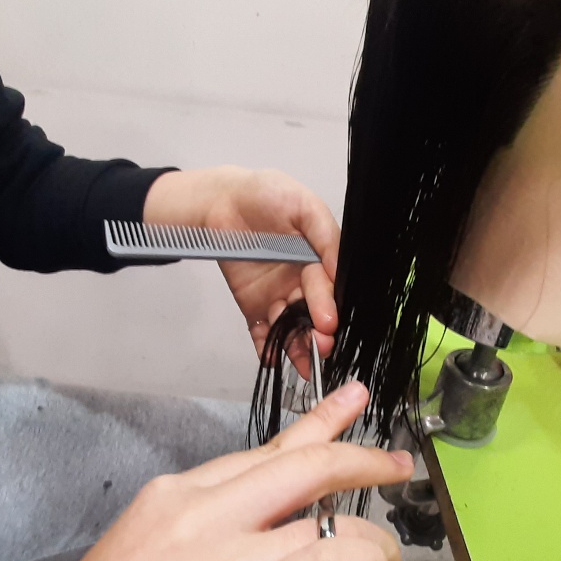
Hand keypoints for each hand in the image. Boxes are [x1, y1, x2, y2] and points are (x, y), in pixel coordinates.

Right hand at [0, 380, 409, 560]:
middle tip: (394, 462)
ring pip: (327, 506)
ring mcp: (225, 554)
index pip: (255, 455)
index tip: (345, 405)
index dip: (311, 428)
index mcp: (161, 504)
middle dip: (358, 456)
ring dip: (372, 532)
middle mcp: (196, 512)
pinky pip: (338, 557)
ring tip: (386, 560)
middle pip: (300, 461)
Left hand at [144, 167, 339, 377]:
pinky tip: (272, 360)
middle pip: (313, 314)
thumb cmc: (266, 194)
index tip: (330, 322)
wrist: (221, 200)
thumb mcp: (303, 206)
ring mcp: (278, 297)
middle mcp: (302, 283)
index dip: (329, 305)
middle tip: (322, 346)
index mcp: (318, 261)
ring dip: (299, 347)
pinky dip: (267, 348)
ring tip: (304, 366)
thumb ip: (325, 235)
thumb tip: (339, 269)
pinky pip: (262, 332)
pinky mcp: (254, 306)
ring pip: (292, 328)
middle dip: (318, 332)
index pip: (327, 288)